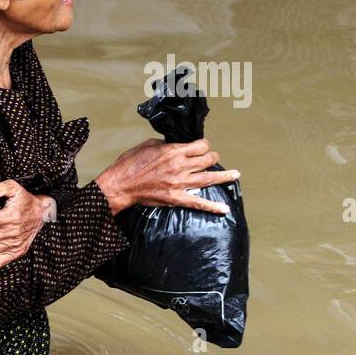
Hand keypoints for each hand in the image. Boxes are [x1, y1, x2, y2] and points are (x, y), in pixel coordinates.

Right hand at [95, 138, 238, 215]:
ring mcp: (180, 182)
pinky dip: (212, 207)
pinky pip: (198, 203)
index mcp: (173, 151)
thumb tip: (174, 145)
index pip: (201, 145)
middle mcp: (180, 166)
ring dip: (224, 176)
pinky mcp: (176, 198)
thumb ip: (164, 145)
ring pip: (209, 178)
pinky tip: (224, 209)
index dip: (204, 146)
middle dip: (212, 157)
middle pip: (208, 159)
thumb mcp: (146, 146)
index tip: (202, 148)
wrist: (120, 185)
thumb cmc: (129, 164)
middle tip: (211, 160)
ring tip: (235, 175)